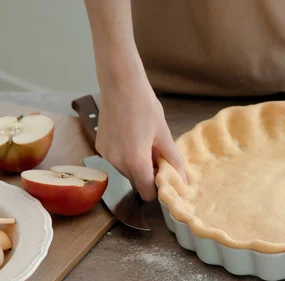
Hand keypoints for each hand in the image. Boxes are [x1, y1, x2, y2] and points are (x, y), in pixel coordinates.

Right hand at [95, 76, 186, 200]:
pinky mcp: (100, 147)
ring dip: (137, 165)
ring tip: (145, 143)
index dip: (158, 188)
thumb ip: (173, 160)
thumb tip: (184, 181)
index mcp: (135, 161)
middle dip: (149, 174)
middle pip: (137, 182)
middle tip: (158, 154)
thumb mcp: (164, 134)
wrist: (120, 83)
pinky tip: (133, 138)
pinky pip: (117, 160)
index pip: (147, 192)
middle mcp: (117, 162)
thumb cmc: (145, 106)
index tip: (166, 175)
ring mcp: (106, 155)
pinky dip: (127, 156)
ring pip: (127, 172)